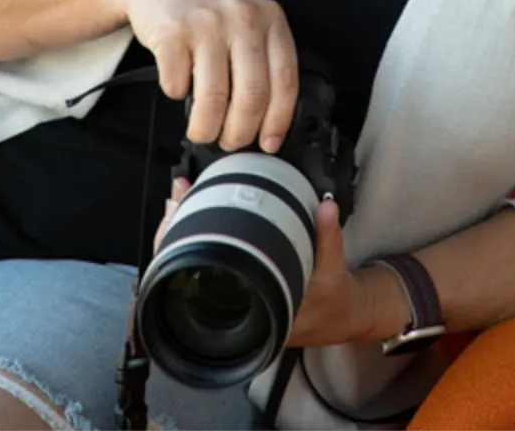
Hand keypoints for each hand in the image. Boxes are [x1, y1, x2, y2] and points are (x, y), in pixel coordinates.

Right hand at [121, 0, 298, 151]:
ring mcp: (206, 24)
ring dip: (206, 127)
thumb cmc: (207, 5)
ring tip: (202, 130)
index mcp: (269, 17)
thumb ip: (262, 55)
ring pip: (213, 99)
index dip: (278, 120)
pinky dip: (176, 95)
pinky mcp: (171, 33)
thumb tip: (269, 118)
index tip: (269, 142)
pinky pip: (176, 86)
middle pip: (251, 96)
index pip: (285, 80)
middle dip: (240, 132)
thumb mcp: (248, 18)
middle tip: (230, 141)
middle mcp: (242, 18)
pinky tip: (178, 84)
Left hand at [152, 189, 394, 345]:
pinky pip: (209, 266)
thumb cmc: (332, 300)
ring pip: (193, 271)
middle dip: (176, 235)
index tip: (178, 218)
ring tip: (180, 202)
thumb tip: (325, 208)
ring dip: (184, 235)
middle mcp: (238, 312)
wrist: (338, 316)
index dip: (181, 253)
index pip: (200, 289)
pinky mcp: (239, 289)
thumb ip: (328, 237)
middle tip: (177, 199)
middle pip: (186, 276)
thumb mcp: (333, 270)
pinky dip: (200, 241)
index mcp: (255, 312)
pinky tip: (196, 220)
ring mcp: (235, 303)